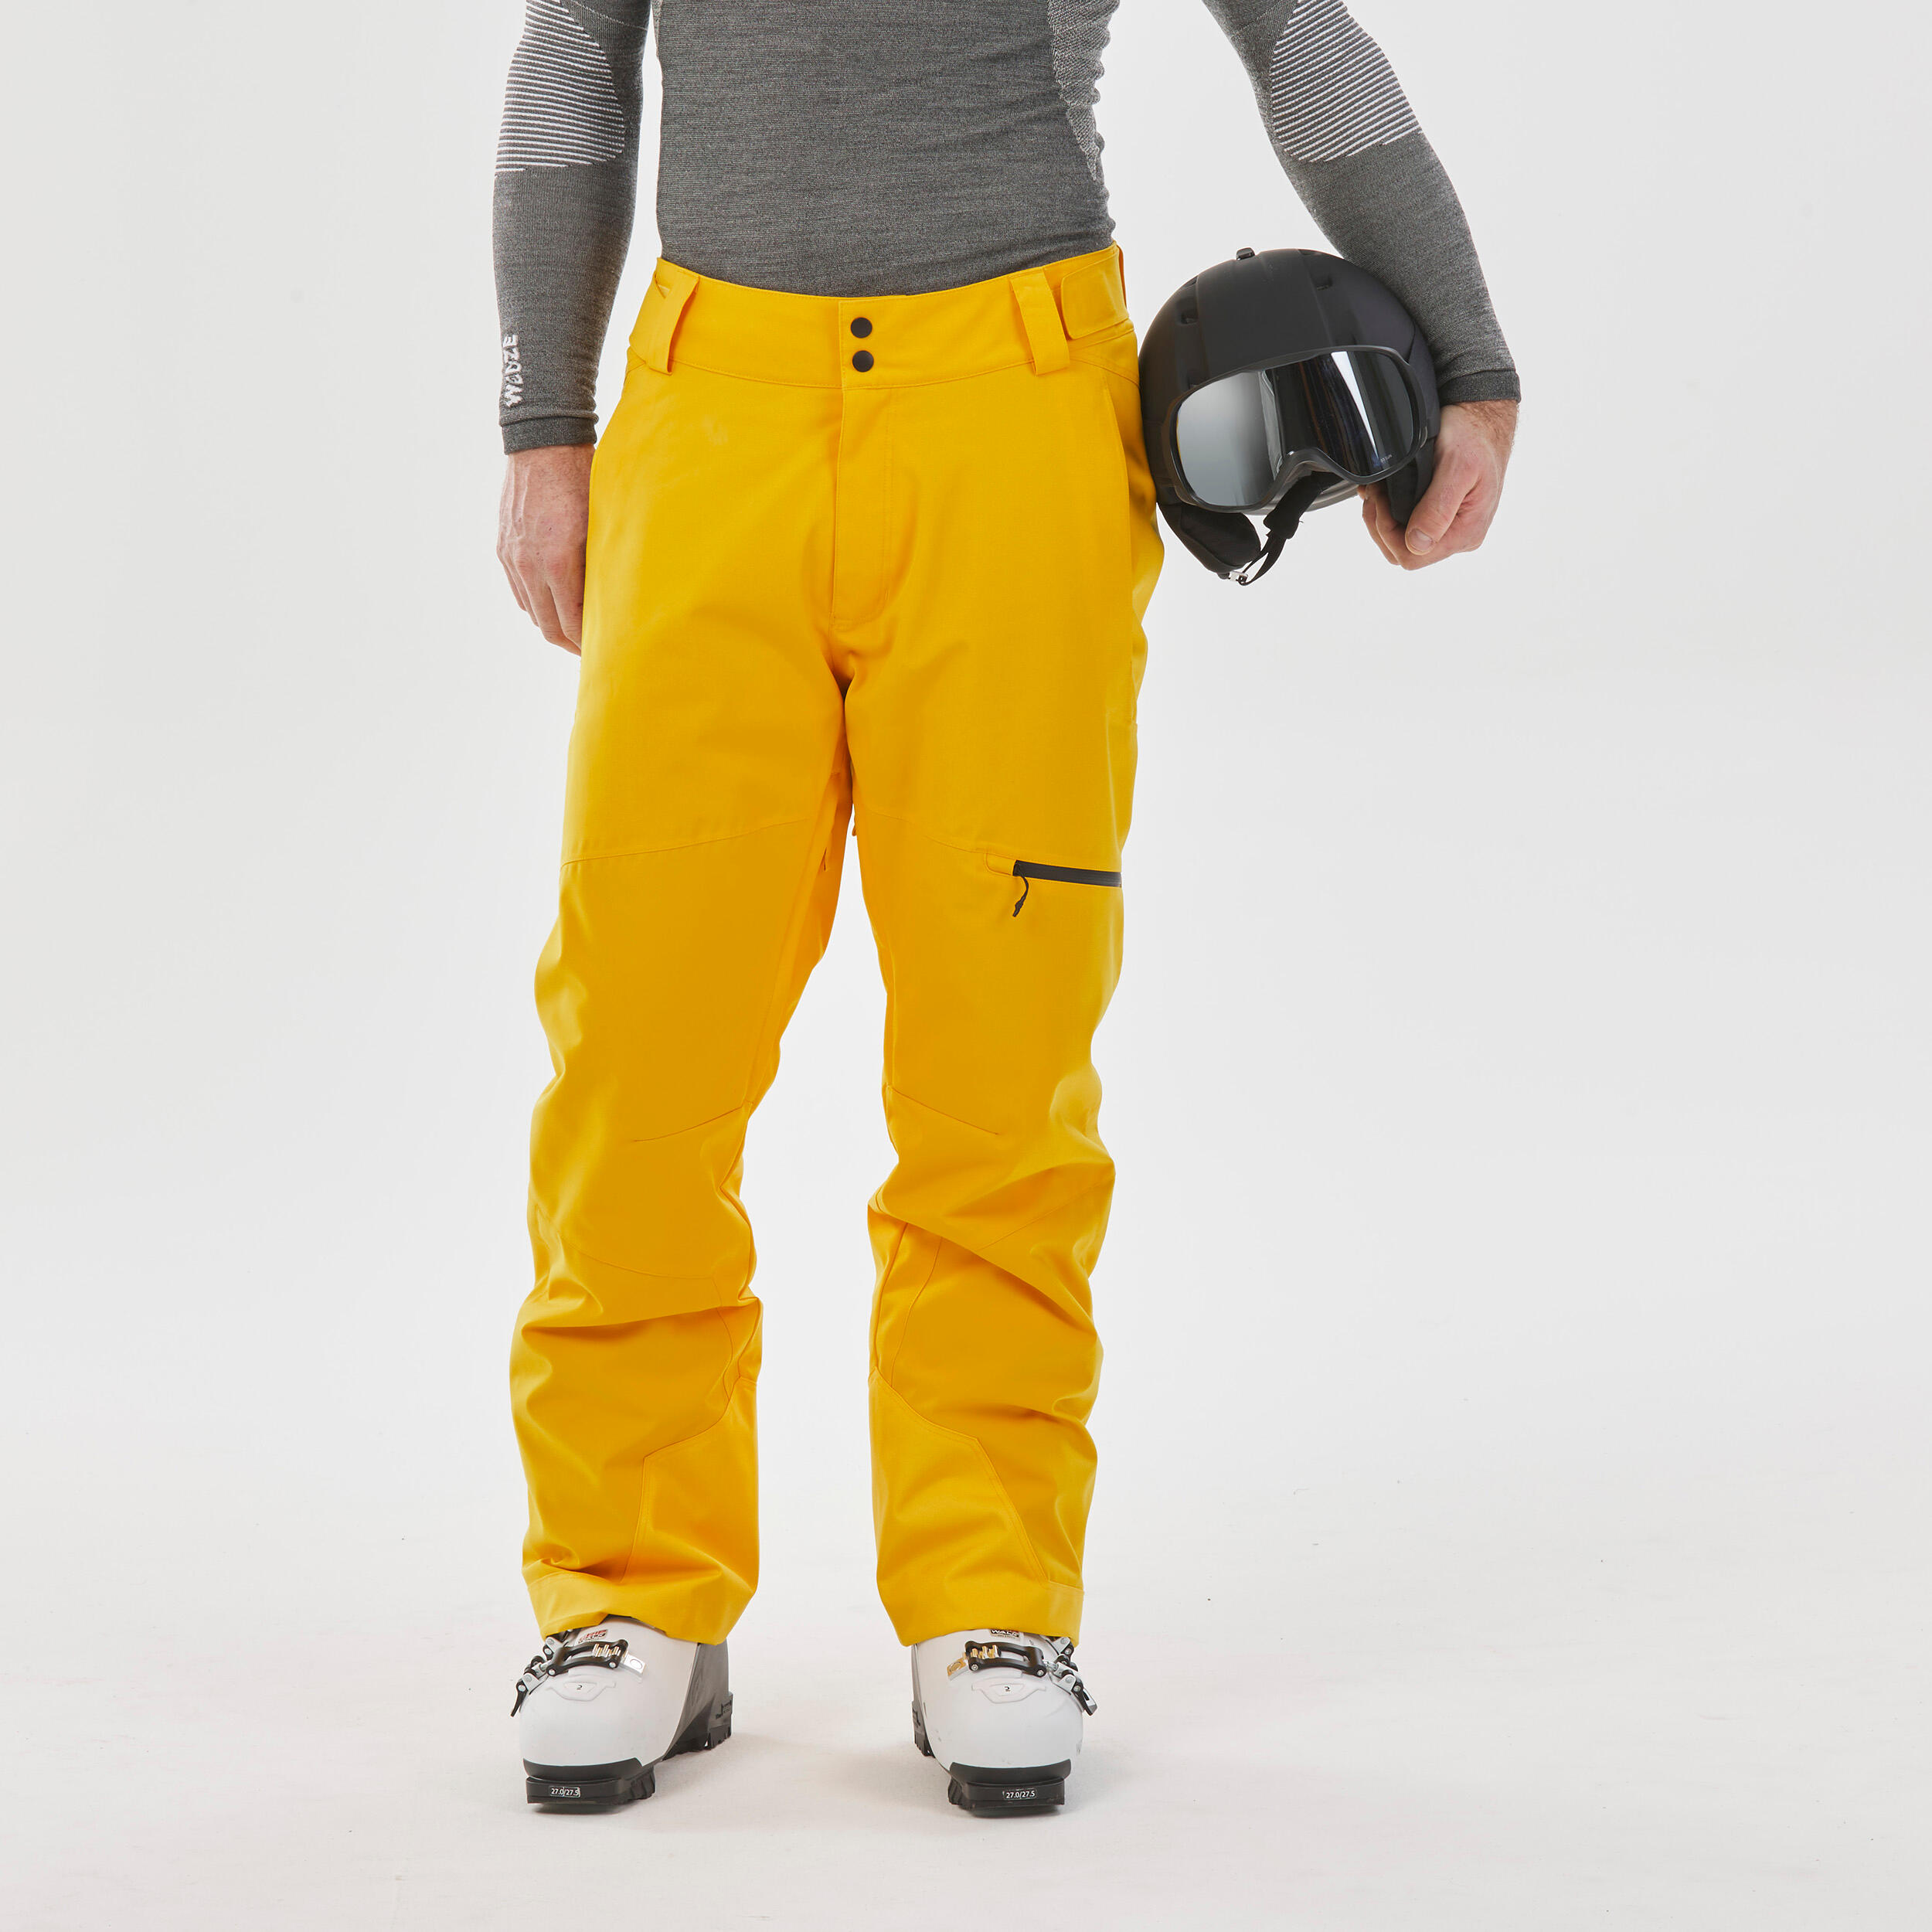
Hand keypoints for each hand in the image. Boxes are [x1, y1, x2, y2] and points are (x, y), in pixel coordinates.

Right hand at [498, 443, 594, 652]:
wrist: (543, 444)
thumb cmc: (584, 480)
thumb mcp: (603, 524)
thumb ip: (603, 567)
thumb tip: (614, 602)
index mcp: (558, 563)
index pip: (572, 624)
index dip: (588, 644)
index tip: (604, 650)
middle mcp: (530, 565)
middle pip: (549, 626)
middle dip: (571, 643)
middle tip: (591, 650)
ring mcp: (513, 557)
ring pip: (532, 611)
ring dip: (553, 624)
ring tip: (575, 628)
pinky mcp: (503, 548)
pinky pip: (519, 590)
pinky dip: (536, 604)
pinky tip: (554, 602)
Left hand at [1360, 399, 1517, 569]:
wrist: (1482, 420)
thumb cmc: (1475, 437)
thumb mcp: (1458, 467)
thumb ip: (1438, 508)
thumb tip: (1419, 542)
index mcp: (1466, 532)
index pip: (1413, 556)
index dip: (1388, 532)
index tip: (1381, 501)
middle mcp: (1459, 536)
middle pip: (1403, 552)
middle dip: (1381, 525)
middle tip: (1376, 493)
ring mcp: (1449, 528)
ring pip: (1401, 542)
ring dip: (1382, 518)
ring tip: (1378, 492)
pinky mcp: (1439, 518)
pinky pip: (1406, 527)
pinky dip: (1388, 512)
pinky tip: (1384, 495)